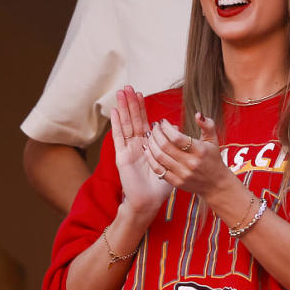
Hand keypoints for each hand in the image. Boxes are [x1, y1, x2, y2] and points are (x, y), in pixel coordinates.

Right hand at [110, 86, 171, 215]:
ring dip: (123, 109)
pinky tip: (114, 112)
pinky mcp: (122, 157)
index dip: (141, 109)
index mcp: (148, 146)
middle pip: (133, 120)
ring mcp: (128, 150)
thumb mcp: (172, 162)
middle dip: (130, 104)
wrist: (149, 202)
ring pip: (125, 125)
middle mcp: (137, 145)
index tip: (140, 94)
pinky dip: (116, 124)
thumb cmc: (160, 186)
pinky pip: (119, 137)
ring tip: (120, 93)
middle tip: (127, 87)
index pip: (143, 122)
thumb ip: (175, 145)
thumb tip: (175, 128)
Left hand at [145, 114, 233, 199]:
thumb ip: (207, 125)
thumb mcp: (213, 140)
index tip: (162, 122)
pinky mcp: (176, 182)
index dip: (166, 128)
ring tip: (149, 135)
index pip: (177, 137)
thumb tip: (198, 114)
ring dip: (151, 144)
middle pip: (165, 146)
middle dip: (156, 133)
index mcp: (200, 151)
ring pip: (159, 157)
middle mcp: (191, 163)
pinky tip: (148, 149)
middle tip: (154, 127)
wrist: (215, 184)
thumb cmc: (213, 158)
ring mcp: (183, 174)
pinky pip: (158, 169)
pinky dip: (150, 158)